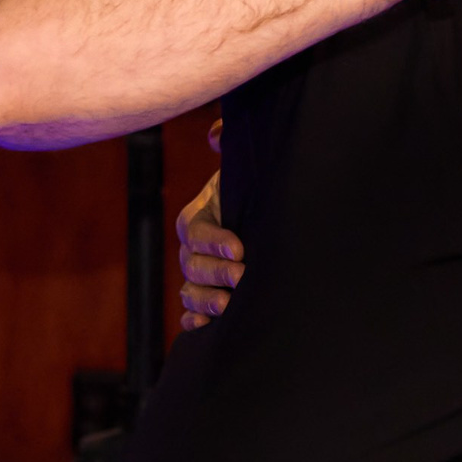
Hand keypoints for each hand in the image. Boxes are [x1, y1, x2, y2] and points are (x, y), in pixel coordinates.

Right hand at [177, 120, 243, 329]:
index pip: (196, 230)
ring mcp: (199, 272)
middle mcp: (194, 246)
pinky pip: (190, 311)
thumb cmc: (260, 188)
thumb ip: (231, 145)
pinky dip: (194, 320)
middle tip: (243, 278)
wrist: (272, 214)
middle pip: (191, 264)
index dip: (214, 242)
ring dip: (205, 300)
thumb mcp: (248, 166)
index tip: (239, 249)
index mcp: (200, 213)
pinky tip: (202, 326)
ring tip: (230, 305)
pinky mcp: (208, 293)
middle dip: (215, 273)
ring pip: (190, 290)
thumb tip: (215, 135)